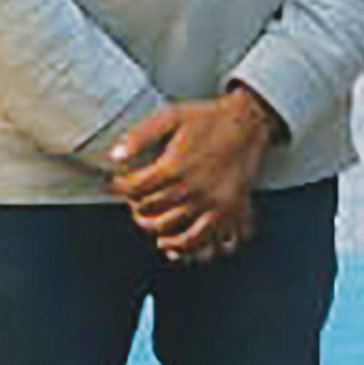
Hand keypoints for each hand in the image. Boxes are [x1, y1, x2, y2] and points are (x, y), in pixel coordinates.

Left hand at [108, 89, 277, 260]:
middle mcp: (194, 188)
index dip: (121, 187)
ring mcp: (212, 203)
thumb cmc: (209, 119)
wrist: (249, 122)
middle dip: (136, 208)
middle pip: (151, 211)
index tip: (117, 184)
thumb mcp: (171, 116)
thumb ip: (140, 134)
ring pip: (173, 230)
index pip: (136, 189)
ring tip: (150, 223)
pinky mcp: (229, 211)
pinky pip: (205, 240)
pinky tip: (175, 244)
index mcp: (176, 166)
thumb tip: (115, 155)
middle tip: (134, 201)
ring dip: (156, 230)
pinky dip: (187, 248)